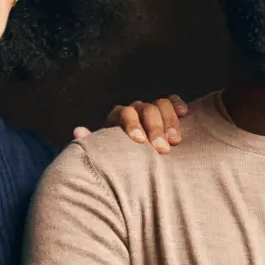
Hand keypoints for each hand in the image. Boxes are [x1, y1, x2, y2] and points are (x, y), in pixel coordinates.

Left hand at [73, 95, 187, 152]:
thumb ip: (94, 143)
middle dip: (155, 128)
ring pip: (160, 105)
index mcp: (117, 118)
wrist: (133, 162)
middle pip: (145, 109)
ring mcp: (151, 109)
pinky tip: (185, 113)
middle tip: (163, 149)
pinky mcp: (167, 112)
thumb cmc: (118, 160)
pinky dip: (178, 104)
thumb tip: (78, 131)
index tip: (139, 141)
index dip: (132, 125)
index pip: (123, 113)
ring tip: (175, 140)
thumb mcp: (105, 153)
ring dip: (169, 121)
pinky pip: (172, 101)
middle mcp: (134, 110)